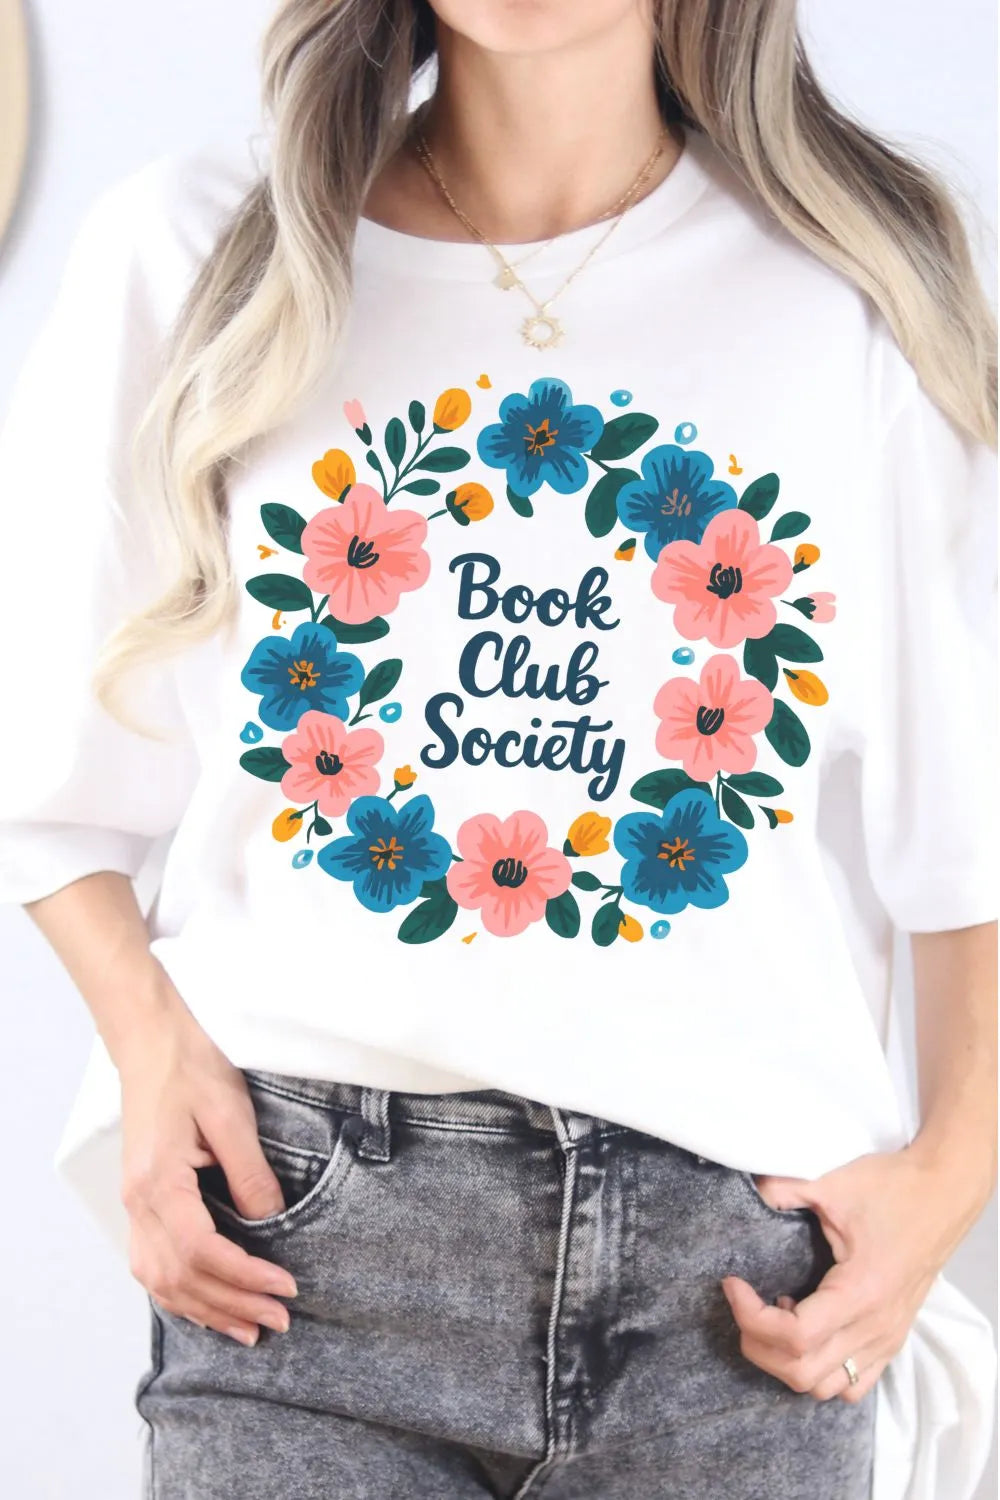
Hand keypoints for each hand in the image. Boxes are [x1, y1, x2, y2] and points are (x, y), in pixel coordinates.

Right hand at [118, 981, 297, 1345]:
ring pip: (162, 1280)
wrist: (153, 1045)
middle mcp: (138, 1203)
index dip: (245, 1277)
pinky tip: (209, 1305)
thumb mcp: (231, 1117)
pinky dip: (183, 1293)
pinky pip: (154, 1265)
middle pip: (181, 1277)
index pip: (203, 1251)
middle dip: (232, 1305)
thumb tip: (272, 1222)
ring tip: (249, 1328)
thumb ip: (251, 1174)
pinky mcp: (141, 1202)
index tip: (284, 1287)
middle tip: (278, 1320)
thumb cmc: (191, 1070)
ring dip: (206, 1309)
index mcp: (159, 1182)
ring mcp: (134, 1205)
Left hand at [720, 1145, 989, 1401]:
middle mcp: (875, 1327)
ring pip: (825, 1387)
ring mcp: (886, 1339)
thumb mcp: (834, 1184)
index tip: (733, 1284)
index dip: (751, 1316)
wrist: (941, 1194)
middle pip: (802, 1372)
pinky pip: (853, 1384)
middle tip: (745, 1304)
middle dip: (759, 1344)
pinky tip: (809, 1330)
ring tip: (777, 1317)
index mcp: (860, 1292)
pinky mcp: (892, 1339)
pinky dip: (820, 1371)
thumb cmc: (893, 1189)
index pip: (795, 1337)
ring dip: (787, 1362)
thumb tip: (749, 1191)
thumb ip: (786, 1190)